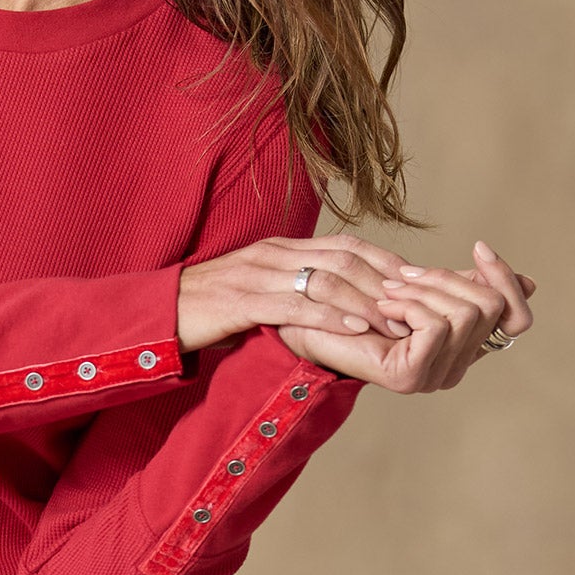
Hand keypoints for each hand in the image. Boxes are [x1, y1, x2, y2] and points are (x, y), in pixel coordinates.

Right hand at [177, 232, 424, 351]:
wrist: (158, 313)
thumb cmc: (208, 308)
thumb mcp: (256, 289)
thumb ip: (292, 290)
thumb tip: (335, 306)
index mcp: (280, 247)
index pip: (345, 245)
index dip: (384, 262)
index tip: (415, 282)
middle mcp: (273, 254)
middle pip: (343, 258)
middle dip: (384, 282)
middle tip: (417, 306)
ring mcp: (256, 275)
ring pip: (324, 280)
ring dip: (365, 302)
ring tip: (394, 322)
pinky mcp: (240, 302)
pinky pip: (294, 306)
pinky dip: (329, 317)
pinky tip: (354, 330)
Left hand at [276, 239, 536, 392]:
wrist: (306, 322)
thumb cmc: (358, 302)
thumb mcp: (422, 287)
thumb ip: (467, 285)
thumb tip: (530, 281)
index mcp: (465, 346)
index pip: (518, 318)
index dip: (504, 279)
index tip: (478, 247)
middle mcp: (457, 367)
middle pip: (492, 308)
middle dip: (449, 279)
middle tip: (407, 276)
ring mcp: (435, 375)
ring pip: (466, 314)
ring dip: (425, 290)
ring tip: (390, 290)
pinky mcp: (411, 377)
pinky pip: (436, 327)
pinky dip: (411, 306)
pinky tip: (384, 305)